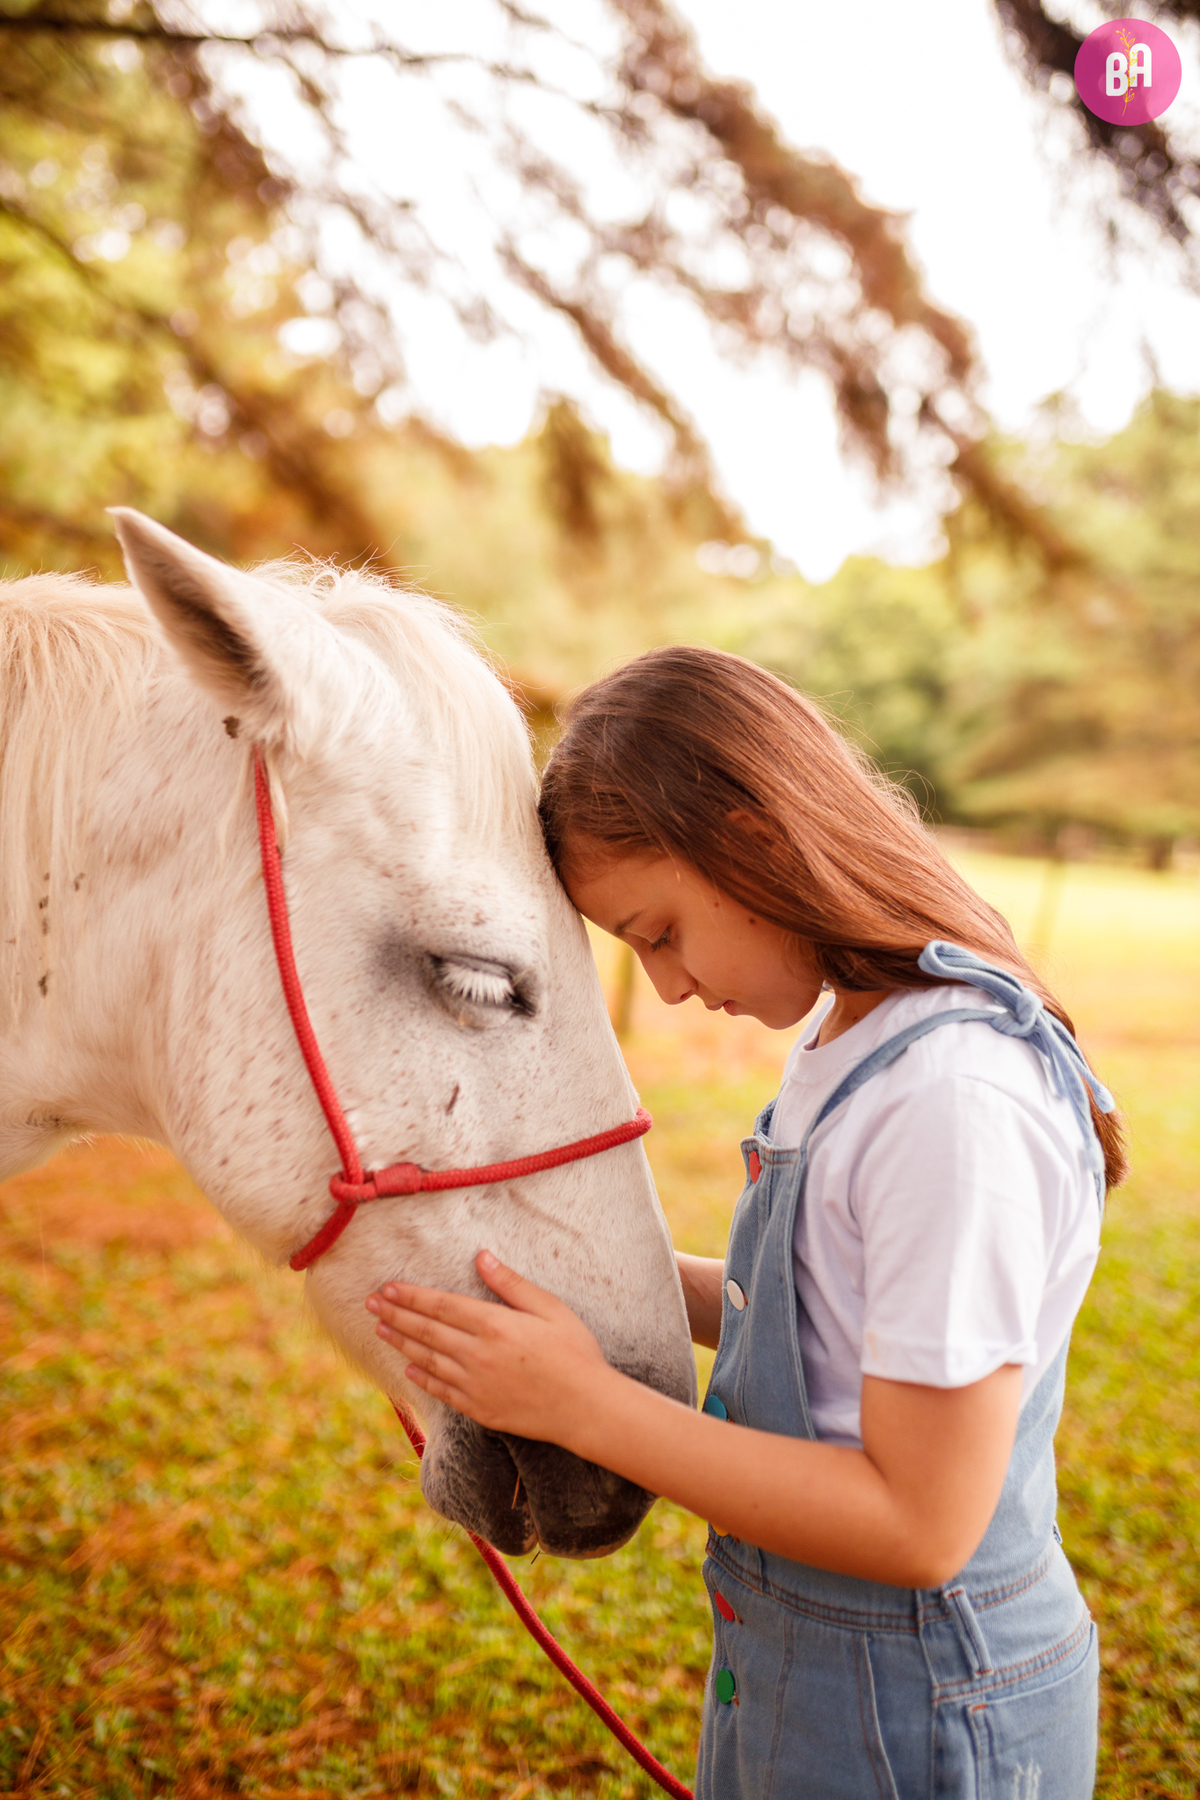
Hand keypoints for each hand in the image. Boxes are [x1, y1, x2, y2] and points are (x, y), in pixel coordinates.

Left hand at [365, 1249, 611, 1445]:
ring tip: (380, 1330)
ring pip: (427, 1360)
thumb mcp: (550, 1308)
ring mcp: (475, 1385)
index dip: (411, 1296)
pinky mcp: (479, 1409)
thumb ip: (511, 1284)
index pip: (441, 1305)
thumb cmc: (575, 1352)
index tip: (389, 1287)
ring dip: (401, 1343)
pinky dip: (421, 1377)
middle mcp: (478, 1355)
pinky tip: (409, 1367)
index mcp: (495, 1325)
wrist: (586, 1408)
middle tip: (370, 1304)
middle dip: (395, 1315)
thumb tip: (481, 1257)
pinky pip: (441, 1390)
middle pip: (426, 1331)